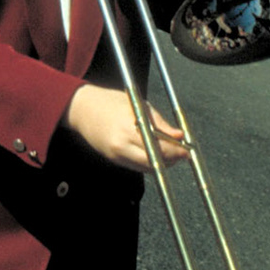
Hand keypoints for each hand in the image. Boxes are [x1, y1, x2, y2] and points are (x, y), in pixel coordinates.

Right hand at [65, 85, 186, 171]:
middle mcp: (121, 145)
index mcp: (129, 129)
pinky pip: (137, 166)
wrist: (81, 109)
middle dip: (171, 160)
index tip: (187, 150)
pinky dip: (149, 162)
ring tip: (169, 152)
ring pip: (147, 168)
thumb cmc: (111, 102)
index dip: (176, 151)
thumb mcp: (139, 106)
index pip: (159, 148)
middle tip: (181, 153)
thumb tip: (180, 135)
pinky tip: (154, 152)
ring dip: (162, 162)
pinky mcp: (114, 160)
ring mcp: (116, 155)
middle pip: (155, 162)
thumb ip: (160, 123)